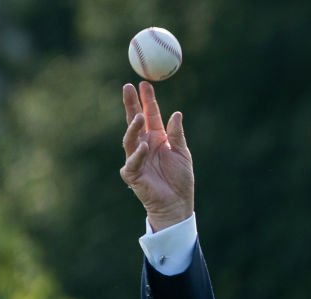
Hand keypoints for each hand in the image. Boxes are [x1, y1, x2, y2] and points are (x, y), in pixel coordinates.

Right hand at [120, 81, 193, 229]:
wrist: (177, 203)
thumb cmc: (180, 180)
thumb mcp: (182, 153)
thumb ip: (177, 135)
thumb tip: (176, 113)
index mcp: (157, 138)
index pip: (149, 115)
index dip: (146, 100)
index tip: (144, 83)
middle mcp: (144, 145)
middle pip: (134, 121)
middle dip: (130, 104)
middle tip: (127, 87)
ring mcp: (136, 158)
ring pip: (130, 139)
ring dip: (133, 127)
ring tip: (138, 116)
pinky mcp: (132, 174)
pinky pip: (132, 162)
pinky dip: (138, 154)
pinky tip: (144, 146)